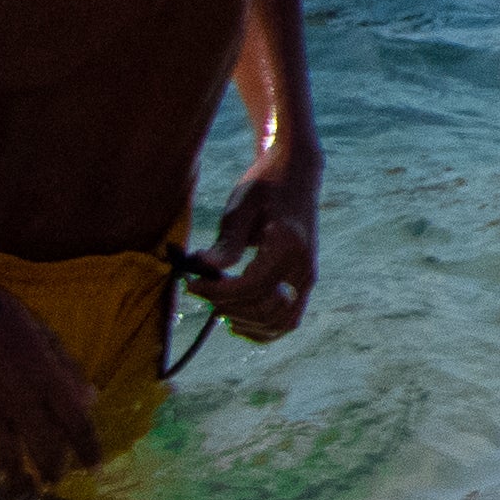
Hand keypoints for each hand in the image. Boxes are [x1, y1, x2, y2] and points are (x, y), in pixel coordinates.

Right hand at [0, 282, 100, 495]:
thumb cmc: (2, 316)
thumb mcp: (46, 337)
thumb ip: (68, 371)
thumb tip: (91, 401)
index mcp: (50, 379)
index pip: (78, 424)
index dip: (89, 449)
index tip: (94, 468)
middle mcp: (22, 401)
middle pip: (45, 450)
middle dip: (52, 473)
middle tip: (52, 484)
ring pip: (6, 462)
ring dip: (16, 484)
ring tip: (20, 494)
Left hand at [201, 154, 320, 340]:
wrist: (297, 171)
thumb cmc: (265, 185)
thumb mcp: (240, 208)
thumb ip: (226, 243)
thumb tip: (201, 269)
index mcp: (289, 244)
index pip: (251, 286)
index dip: (217, 292)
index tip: (192, 283)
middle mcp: (304, 264)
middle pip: (263, 307)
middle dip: (226, 305)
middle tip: (201, 289)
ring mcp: (308, 275)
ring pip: (280, 322)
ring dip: (245, 320)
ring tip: (220, 303)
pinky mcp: (305, 280)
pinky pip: (288, 318)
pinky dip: (264, 328)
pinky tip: (238, 319)